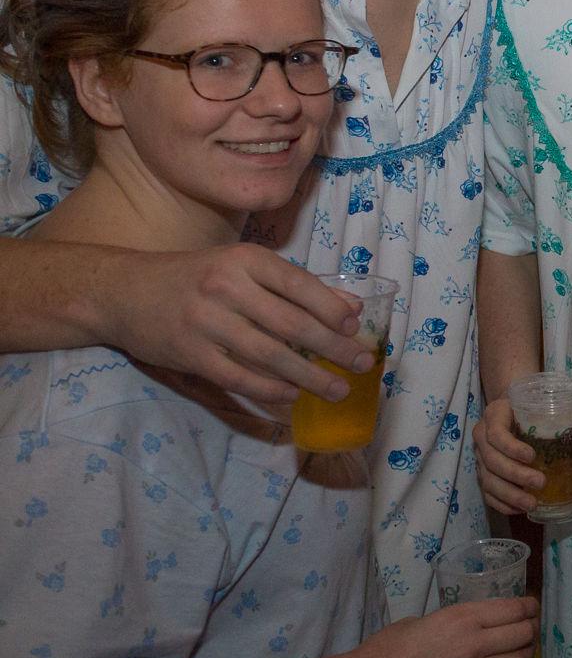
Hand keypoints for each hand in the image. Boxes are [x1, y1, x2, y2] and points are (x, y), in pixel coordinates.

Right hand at [103, 245, 372, 403]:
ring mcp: (206, 323)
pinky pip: (239, 377)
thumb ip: (294, 285)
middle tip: (363, 364)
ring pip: (270, 355)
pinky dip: (269, 390)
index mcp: (246, 260)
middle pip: (292, 324)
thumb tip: (351, 307)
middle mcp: (227, 288)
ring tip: (338, 389)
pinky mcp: (189, 354)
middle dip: (333, 348)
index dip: (333, 309)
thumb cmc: (194, 277)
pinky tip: (292, 397)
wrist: (122, 292)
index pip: (300, 284)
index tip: (357, 328)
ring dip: (310, 377)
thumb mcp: (242, 268)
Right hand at [347, 596, 537, 657]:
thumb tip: (462, 625)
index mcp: (461, 617)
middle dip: (531, 630)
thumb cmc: (384, 649)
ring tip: (524, 653)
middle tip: (530, 629)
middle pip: (521, 634)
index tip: (532, 607)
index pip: (512, 609)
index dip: (529, 607)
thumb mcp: (420, 621)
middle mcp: (471, 643)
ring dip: (525, 657)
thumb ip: (448, 622)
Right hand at [476, 397, 540, 515]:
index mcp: (495, 415)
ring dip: (510, 494)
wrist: (508, 410)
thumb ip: (565, 426)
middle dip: (516, 475)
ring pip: (488, 480)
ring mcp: (479, 457)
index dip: (512, 448)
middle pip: (492, 461)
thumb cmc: (528, 409)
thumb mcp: (542, 410)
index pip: (496, 434)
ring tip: (532, 503)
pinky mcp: (481, 474)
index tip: (532, 456)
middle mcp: (482, 437)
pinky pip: (487, 493)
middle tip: (540, 483)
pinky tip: (519, 509)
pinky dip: (502, 503)